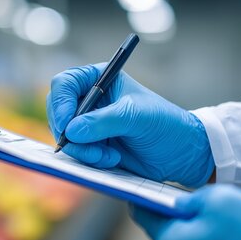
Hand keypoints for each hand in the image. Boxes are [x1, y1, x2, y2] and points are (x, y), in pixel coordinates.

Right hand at [46, 63, 214, 187]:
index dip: (60, 103)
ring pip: (65, 136)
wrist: (182, 154)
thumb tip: (71, 130)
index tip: (67, 124)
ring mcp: (90, 124)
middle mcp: (92, 100)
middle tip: (80, 145)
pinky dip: (88, 159)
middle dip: (67, 131)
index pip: (65, 84)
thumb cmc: (166, 125)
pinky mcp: (93, 146)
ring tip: (108, 157)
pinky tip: (111, 160)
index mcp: (101, 79)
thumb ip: (102, 122)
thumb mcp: (136, 117)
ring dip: (82, 150)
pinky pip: (76, 153)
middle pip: (58, 111)